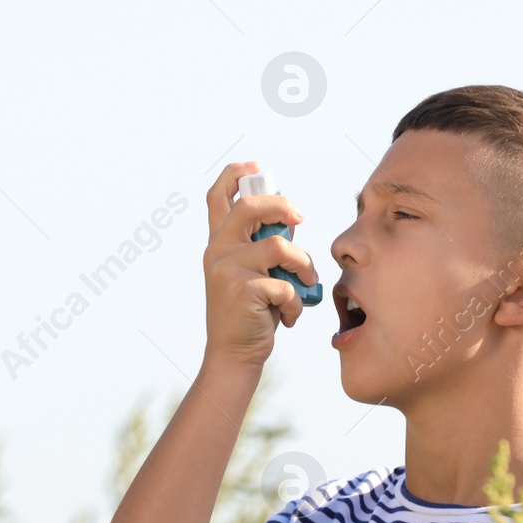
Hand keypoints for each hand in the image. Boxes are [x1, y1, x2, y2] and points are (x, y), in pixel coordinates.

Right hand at [200, 161, 320, 368]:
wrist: (234, 354)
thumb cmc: (252, 313)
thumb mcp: (255, 272)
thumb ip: (265, 245)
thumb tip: (290, 218)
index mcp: (219, 243)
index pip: (218, 196)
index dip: (235, 174)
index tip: (256, 167)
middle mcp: (217, 251)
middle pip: (249, 206)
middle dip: (282, 206)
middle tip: (300, 218)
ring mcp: (226, 269)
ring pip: (278, 246)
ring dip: (302, 264)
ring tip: (305, 283)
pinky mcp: (241, 290)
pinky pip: (285, 283)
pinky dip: (296, 301)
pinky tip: (289, 316)